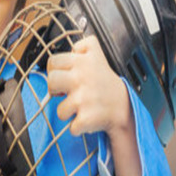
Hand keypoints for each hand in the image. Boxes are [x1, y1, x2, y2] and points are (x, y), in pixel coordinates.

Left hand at [47, 36, 140, 175]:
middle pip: (51, 82)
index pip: (53, 61)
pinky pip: (71, 127)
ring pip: (60, 110)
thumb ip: (84, 47)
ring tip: (81, 107)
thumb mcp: (99, 57)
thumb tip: (72, 48)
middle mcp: (83, 77)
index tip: (64, 76)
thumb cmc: (107, 84)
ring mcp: (84, 98)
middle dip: (56, 90)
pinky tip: (88, 118)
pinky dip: (78, 128)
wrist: (124, 108)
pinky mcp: (87, 118)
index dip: (55, 70)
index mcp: (84, 62)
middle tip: (67, 93)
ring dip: (69, 112)